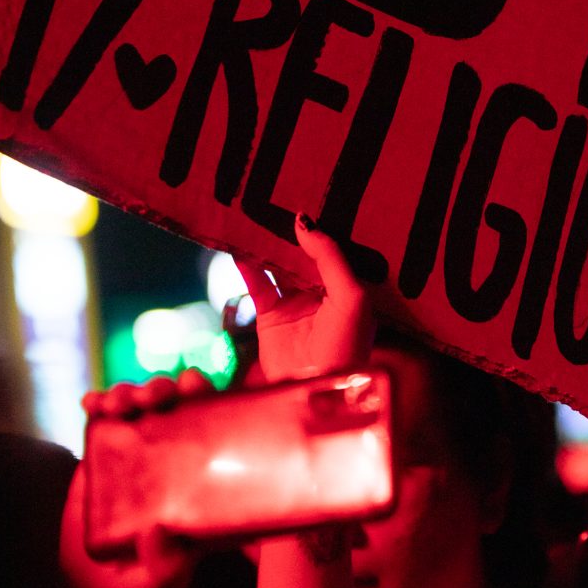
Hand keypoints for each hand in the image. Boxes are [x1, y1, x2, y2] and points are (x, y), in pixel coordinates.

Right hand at [60, 371, 209, 587]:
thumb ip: (165, 571)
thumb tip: (161, 536)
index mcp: (198, 486)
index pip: (212, 433)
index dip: (207, 402)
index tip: (195, 385)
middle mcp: (172, 465)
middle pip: (175, 411)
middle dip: (165, 390)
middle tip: (153, 392)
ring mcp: (137, 461)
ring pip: (139, 412)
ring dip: (130, 394)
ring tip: (118, 399)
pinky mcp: (104, 462)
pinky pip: (102, 427)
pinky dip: (97, 408)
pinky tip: (90, 403)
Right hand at [234, 214, 373, 383]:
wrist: (317, 389)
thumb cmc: (346, 346)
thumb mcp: (351, 296)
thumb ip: (329, 257)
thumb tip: (302, 222)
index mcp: (349, 288)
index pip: (332, 250)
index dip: (320, 227)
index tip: (306, 197)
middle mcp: (322, 294)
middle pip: (303, 254)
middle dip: (290, 231)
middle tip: (274, 197)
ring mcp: (295, 304)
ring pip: (277, 265)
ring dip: (265, 244)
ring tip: (252, 215)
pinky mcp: (271, 317)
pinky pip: (256, 284)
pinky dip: (245, 265)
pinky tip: (236, 245)